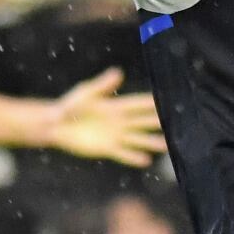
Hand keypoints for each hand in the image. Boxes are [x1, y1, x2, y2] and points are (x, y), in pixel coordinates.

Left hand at [45, 68, 165, 166]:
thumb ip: (102, 84)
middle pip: (143, 122)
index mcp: (115, 106)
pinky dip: (134, 157)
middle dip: (158, 122)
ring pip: (137, 139)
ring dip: (151, 142)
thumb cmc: (70, 105)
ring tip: (167, 145)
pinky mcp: (107, 148)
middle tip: (177, 123)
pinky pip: (123, 154)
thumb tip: (118, 72)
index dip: (152, 103)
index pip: (138, 104)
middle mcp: (119, 121)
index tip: (169, 100)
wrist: (57, 124)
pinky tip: (146, 160)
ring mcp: (114, 136)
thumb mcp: (86, 92)